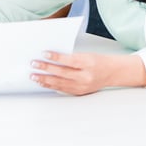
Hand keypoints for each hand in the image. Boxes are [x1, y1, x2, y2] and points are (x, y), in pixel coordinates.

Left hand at [30, 51, 145, 95]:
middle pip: (63, 73)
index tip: (43, 53)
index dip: (56, 57)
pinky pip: (63, 89)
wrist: (112, 72)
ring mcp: (83, 86)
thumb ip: (69, 57)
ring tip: (33, 76)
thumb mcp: (85, 54)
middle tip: (33, 64)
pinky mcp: (80, 92)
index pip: (69, 60)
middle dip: (46, 69)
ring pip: (60, 83)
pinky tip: (42, 82)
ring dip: (45, 79)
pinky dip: (51, 86)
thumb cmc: (97, 60)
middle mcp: (86, 76)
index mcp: (89, 63)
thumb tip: (48, 56)